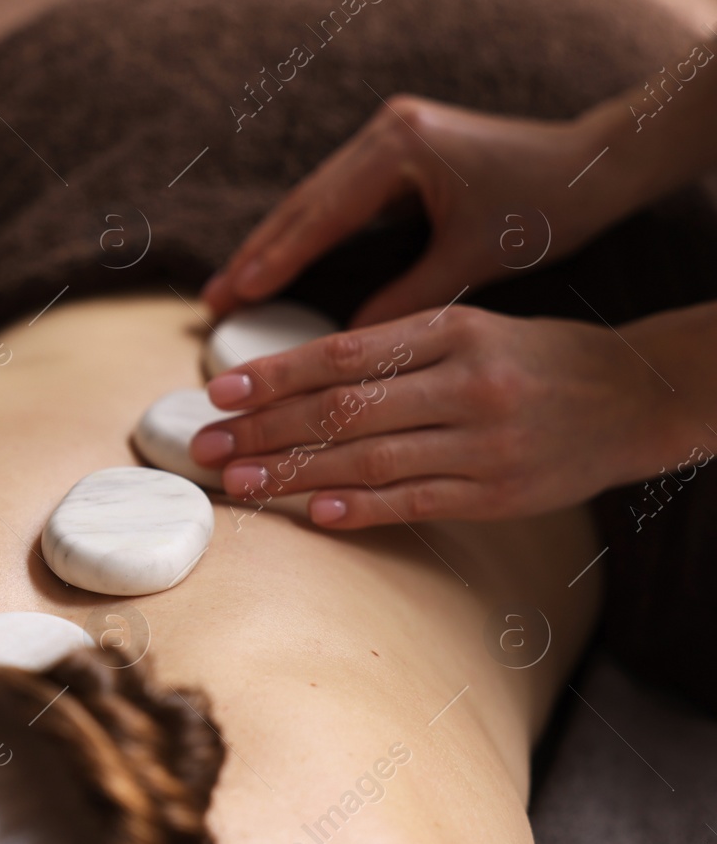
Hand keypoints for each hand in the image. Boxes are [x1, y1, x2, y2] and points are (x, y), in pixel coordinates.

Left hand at [190, 306, 664, 527]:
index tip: (218, 392)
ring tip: (237, 483)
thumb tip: (296, 379)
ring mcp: (486, 442)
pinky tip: (314, 514)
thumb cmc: (535, 358)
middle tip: (203, 445)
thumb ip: (392, 349)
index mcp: (452, 332)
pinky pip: (418, 502)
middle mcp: (466, 384)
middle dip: (264, 430)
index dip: (273, 375)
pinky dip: (362, 509)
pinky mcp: (502, 494)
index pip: (342, 354)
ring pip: (369, 460)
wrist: (641, 395)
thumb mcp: (469, 328)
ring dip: (294, 475)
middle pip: (343, 410)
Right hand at [202, 96, 633, 325]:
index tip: (235, 297)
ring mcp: (390, 135)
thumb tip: (347, 346)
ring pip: (315, 199)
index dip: (276, 259)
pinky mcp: (397, 148)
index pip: (323, 213)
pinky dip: (307, 233)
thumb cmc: (547, 205)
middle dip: (259, 253)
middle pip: (305, 202)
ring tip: (233, 288)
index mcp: (402, 147)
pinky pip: (337, 198)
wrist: (597, 162)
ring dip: (275, 245)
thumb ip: (405, 298)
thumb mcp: (471, 258)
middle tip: (214, 299)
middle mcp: (388, 131)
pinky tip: (278, 264)